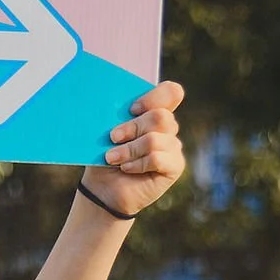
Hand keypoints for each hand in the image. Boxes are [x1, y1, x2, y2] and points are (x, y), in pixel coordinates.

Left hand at [80, 79, 185, 219]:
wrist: (104, 187)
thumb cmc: (105, 155)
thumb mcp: (109, 130)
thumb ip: (119, 115)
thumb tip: (120, 107)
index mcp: (154, 111)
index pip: (171, 92)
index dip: (153, 98)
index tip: (132, 109)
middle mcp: (167, 127)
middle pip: (160, 116)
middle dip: (132, 127)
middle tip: (113, 137)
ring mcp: (173, 146)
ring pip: (154, 139)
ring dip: (129, 149)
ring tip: (112, 158)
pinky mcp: (175, 165)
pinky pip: (157, 158)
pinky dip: (137, 163)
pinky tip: (126, 168)